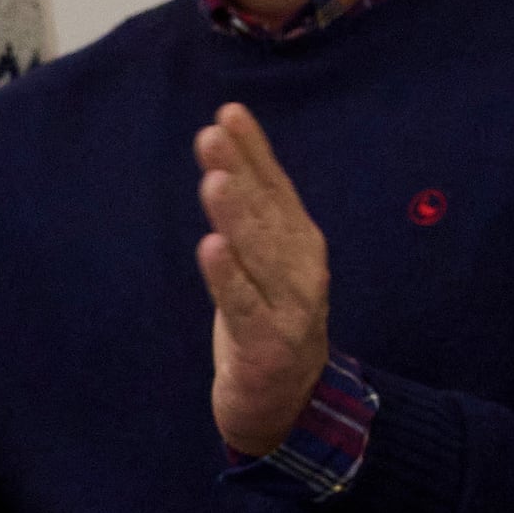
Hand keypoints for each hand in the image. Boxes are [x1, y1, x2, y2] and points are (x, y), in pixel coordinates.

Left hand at [194, 104, 330, 460]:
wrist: (287, 400)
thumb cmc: (267, 318)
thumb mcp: (263, 262)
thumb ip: (252, 215)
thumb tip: (227, 158)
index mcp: (300, 243)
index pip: (275, 188)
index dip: (254, 151)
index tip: (228, 112)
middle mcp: (302, 268)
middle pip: (267, 214)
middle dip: (240, 173)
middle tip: (212, 134)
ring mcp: (289, 307)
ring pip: (259, 255)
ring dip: (237, 216)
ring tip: (214, 180)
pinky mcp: (266, 344)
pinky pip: (243, 305)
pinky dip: (228, 277)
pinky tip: (211, 247)